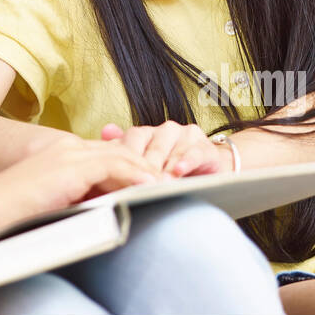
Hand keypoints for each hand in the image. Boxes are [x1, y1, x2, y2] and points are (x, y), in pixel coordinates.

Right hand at [0, 136, 161, 230]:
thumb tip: (98, 208)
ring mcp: (69, 155)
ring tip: (167, 183)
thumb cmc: (10, 210)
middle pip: (119, 150)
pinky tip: (150, 185)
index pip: (107, 154)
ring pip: (121, 155)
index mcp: (62, 154)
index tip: (151, 181)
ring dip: (146, 170)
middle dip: (145, 165)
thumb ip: (74, 197)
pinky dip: (135, 175)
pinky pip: (113, 166)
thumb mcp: (50, 200)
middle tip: (169, 179)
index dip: (132, 166)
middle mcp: (68, 148)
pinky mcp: (71, 166)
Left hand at [99, 121, 232, 177]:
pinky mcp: (204, 146)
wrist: (210, 173)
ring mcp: (185, 135)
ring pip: (169, 149)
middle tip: (132, 184)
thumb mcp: (145, 167)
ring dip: (161, 167)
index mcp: (147, 133)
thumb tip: (105, 131)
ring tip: (154, 183)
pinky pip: (193, 153)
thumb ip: (124, 152)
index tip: (112, 177)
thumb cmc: (171, 172)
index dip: (122, 159)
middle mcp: (165, 130)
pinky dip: (185, 162)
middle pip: (148, 146)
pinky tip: (178, 171)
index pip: (130, 140)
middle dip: (140, 167)